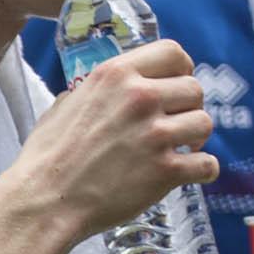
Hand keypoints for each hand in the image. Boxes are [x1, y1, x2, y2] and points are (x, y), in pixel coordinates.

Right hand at [4, 39, 216, 242]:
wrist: (45, 200)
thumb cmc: (48, 156)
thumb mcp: (66, 104)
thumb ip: (95, 91)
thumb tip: (111, 89)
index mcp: (115, 74)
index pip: (173, 53)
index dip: (182, 70)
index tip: (176, 87)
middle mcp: (139, 98)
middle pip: (195, 89)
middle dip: (188, 108)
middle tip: (174, 125)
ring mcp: (155, 134)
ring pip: (205, 123)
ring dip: (196, 138)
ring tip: (179, 149)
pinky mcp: (166, 170)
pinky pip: (208, 164)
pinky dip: (203, 170)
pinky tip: (190, 173)